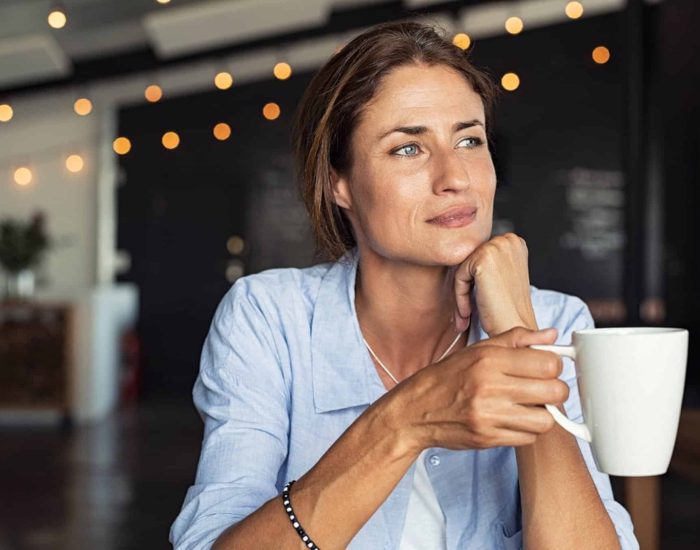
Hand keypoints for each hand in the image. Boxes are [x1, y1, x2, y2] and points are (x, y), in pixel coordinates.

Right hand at [385, 327, 567, 451]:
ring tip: (527, 406)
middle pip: (554, 391)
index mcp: (489, 359)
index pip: (548, 363)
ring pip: (546, 419)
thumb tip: (551, 335)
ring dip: (542, 414)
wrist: (415, 410)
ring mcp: (489, 415)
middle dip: (554, 390)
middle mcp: (489, 387)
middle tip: (542, 388)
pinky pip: (528, 438)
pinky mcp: (488, 438)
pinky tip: (512, 419)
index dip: (553, 366)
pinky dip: (526, 430)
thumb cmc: (448, 377)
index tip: (545, 368)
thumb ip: (516, 339)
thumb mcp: (478, 350)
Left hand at [453, 232, 536, 335]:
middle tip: (467, 313)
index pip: (479, 255)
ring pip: (462, 268)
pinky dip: (460, 297)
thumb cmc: (508, 309)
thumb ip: (488, 261)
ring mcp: (497, 247)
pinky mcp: (484, 259)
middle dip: (466, 287)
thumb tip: (460, 253)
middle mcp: (508, 240)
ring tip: (466, 315)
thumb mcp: (501, 276)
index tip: (476, 302)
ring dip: (461, 294)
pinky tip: (467, 313)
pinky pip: (459, 276)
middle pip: (470, 261)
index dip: (475, 281)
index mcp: (514, 242)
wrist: (515, 328)